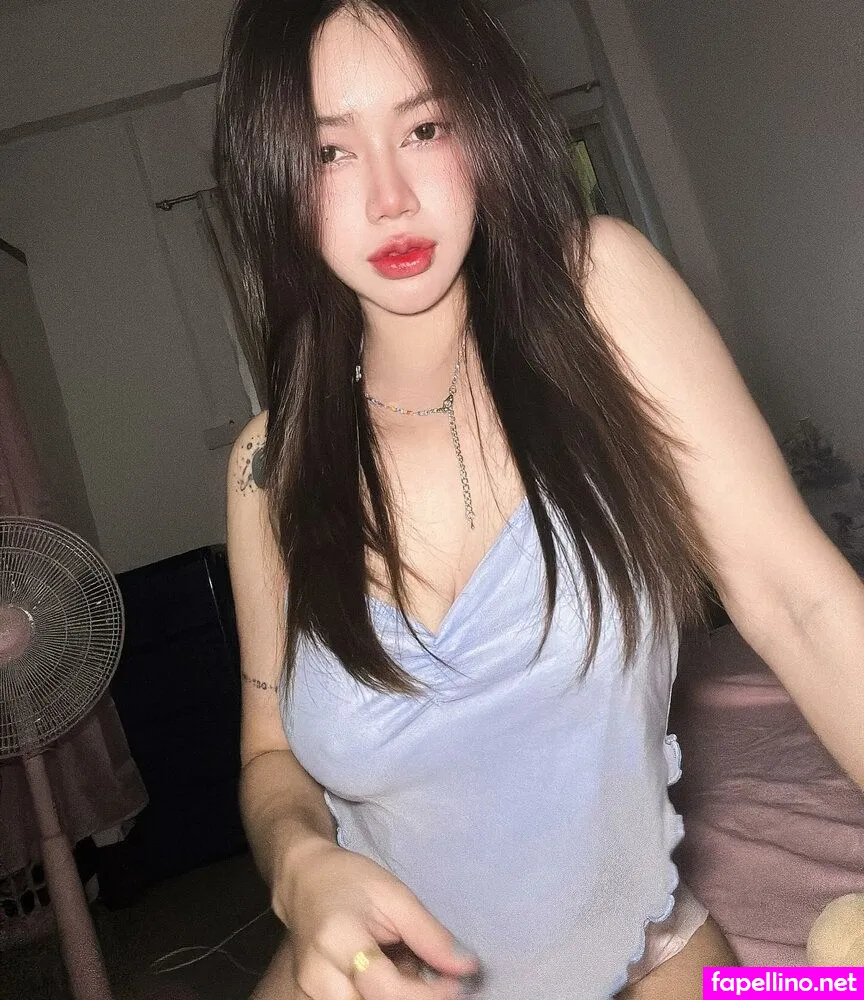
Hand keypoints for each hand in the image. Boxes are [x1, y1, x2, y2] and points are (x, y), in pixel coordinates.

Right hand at [276, 841, 480, 999]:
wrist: (303, 881)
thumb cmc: (351, 881)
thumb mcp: (395, 895)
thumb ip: (429, 935)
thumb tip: (467, 968)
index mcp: (338, 940)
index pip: (387, 989)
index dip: (427, 994)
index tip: (458, 984)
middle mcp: (318, 975)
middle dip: (413, 997)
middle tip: (429, 973)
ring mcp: (309, 992)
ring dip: (394, 997)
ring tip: (401, 967)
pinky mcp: (310, 999)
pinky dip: (377, 996)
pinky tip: (384, 976)